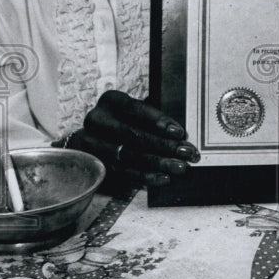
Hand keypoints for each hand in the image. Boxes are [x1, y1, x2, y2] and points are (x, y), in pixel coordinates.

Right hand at [69, 90, 199, 186]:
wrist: (91, 140)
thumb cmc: (125, 120)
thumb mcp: (135, 111)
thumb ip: (153, 117)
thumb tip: (181, 133)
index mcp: (111, 101)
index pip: (136, 109)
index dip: (158, 121)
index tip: (179, 132)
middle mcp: (97, 121)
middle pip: (133, 135)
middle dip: (164, 145)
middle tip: (187, 152)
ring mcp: (93, 144)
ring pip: (130, 156)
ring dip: (158, 163)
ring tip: (180, 167)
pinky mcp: (97, 165)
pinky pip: (124, 173)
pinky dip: (147, 176)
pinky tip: (165, 178)